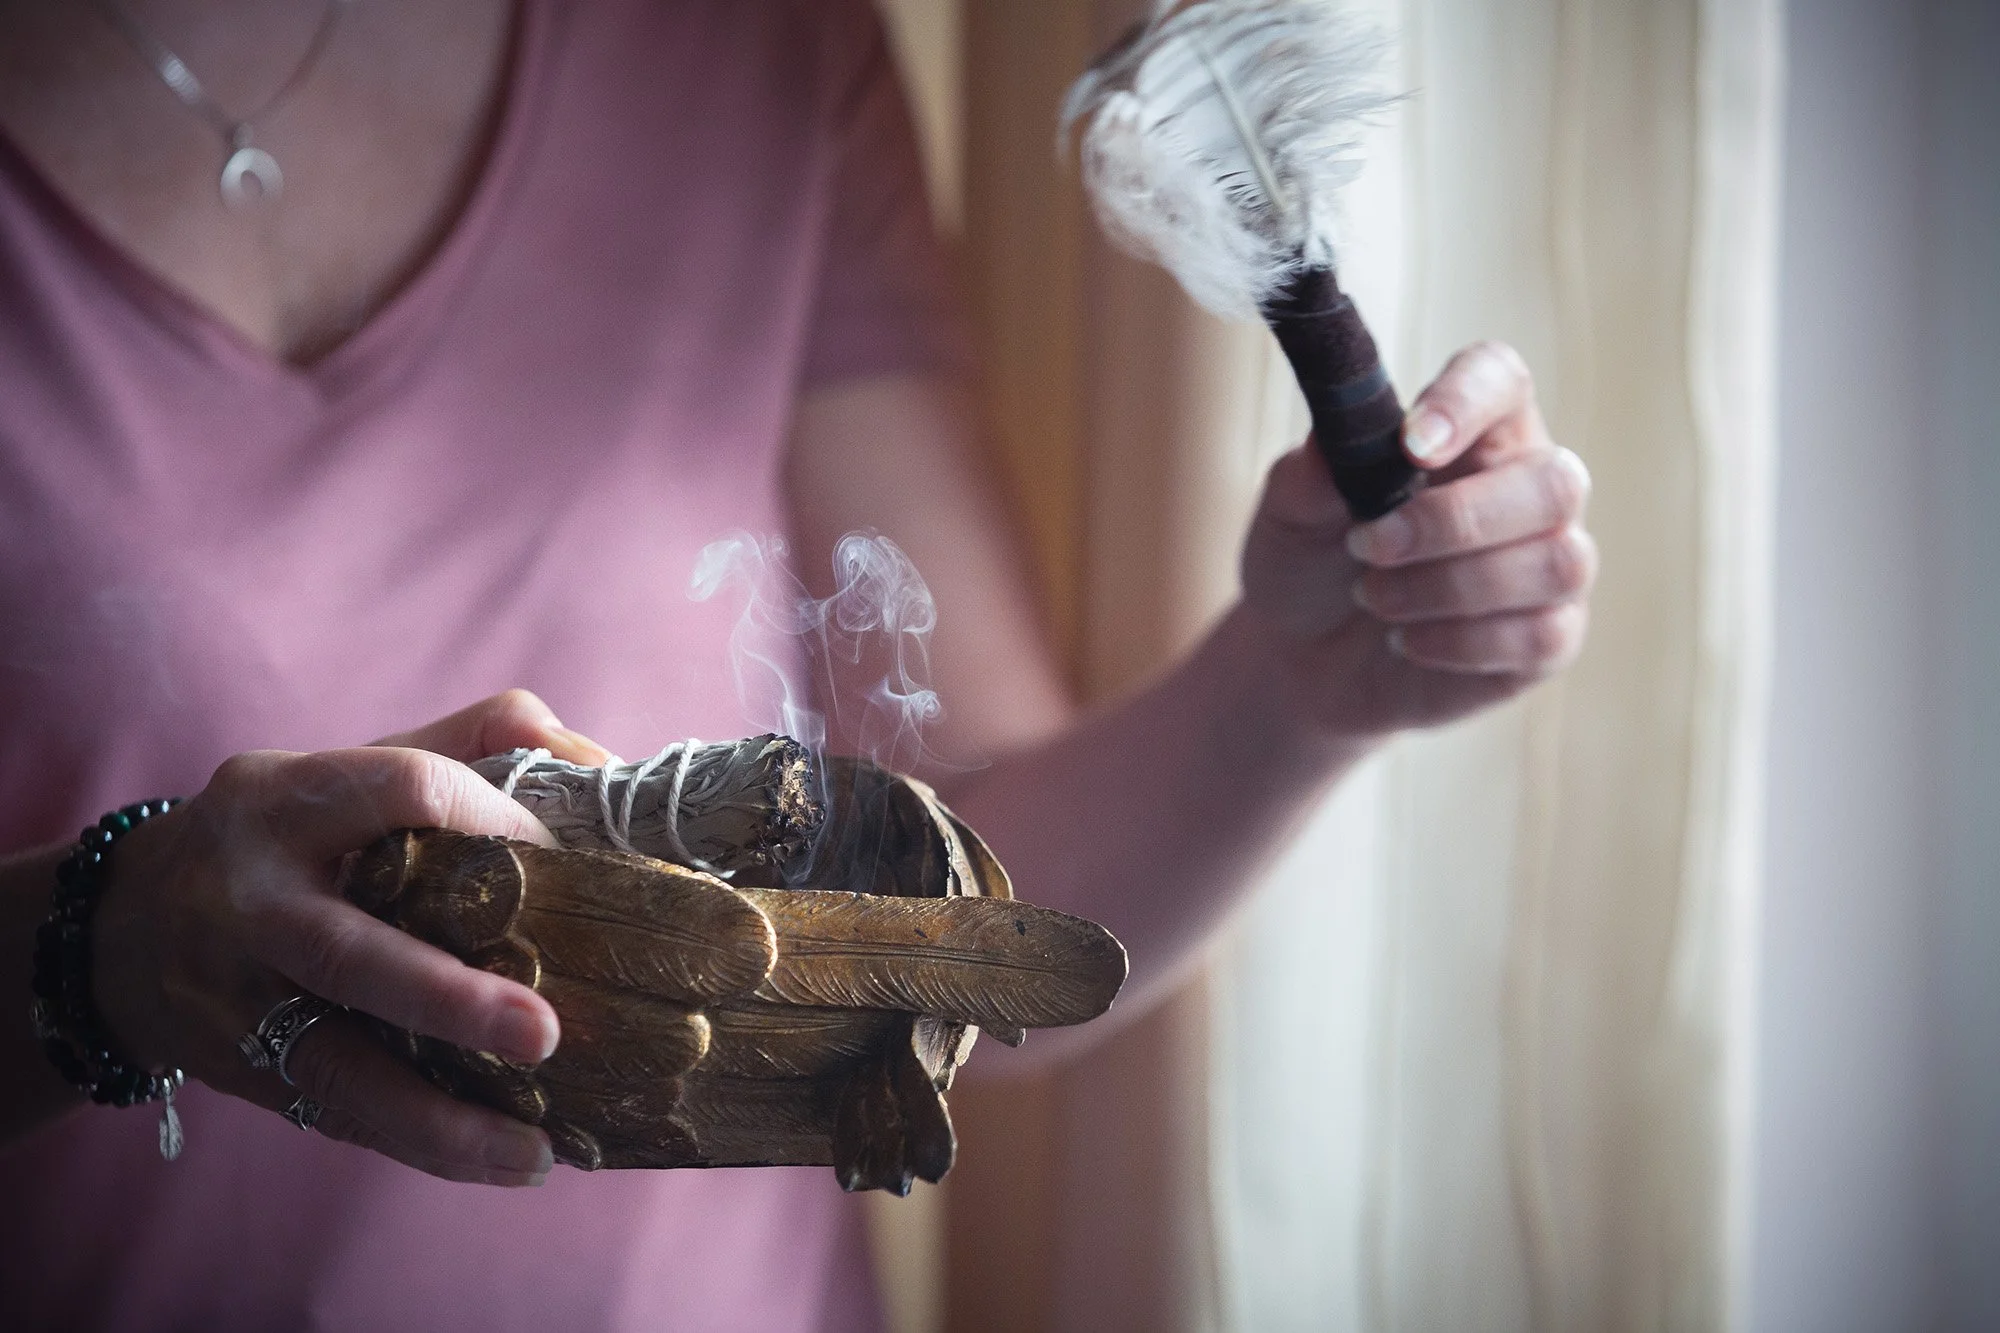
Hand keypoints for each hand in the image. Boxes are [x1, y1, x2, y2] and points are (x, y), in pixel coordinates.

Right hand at [90, 689, 611, 1185]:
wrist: (123, 927)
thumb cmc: (291, 835)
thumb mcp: (352, 766)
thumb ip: (474, 745)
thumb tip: (599, 764)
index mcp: (286, 797)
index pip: (400, 787)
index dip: (494, 820)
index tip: (571, 863)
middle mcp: (251, 896)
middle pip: (345, 951)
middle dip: (448, 1000)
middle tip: (544, 1036)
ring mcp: (239, 994)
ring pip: (336, 1065)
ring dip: (441, 1117)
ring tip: (535, 1150)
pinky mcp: (244, 1067)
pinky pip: (340, 1115)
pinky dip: (425, 1144)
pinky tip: (507, 1161)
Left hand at [1241, 340, 1595, 737]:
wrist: (1305, 657)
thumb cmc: (1311, 563)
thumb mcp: (1289, 516)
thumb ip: (1308, 475)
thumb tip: (1329, 445)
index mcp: (1471, 428)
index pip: (1500, 378)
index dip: (1466, 402)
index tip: (1411, 445)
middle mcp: (1528, 485)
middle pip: (1555, 481)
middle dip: (1453, 522)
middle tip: (1368, 547)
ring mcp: (1550, 561)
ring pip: (1556, 563)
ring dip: (1448, 588)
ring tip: (1374, 599)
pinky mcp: (1551, 636)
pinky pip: (1541, 636)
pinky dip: (1459, 643)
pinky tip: (1407, 641)